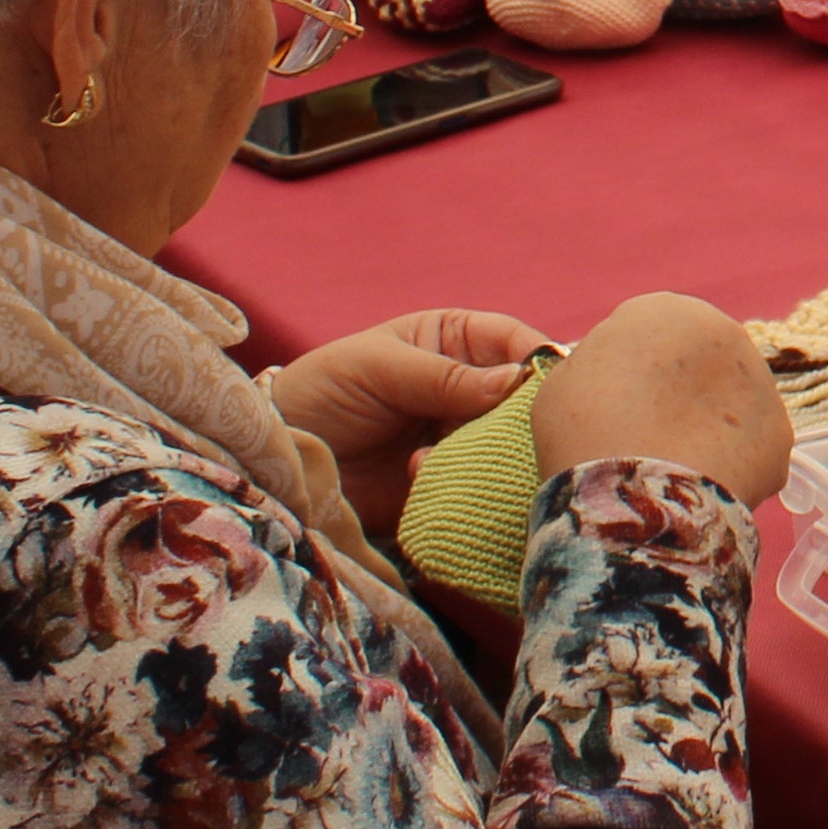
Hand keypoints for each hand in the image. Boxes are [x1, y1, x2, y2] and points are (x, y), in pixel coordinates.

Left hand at [269, 306, 558, 532]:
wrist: (280, 459)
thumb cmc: (323, 392)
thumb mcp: (379, 368)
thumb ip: (445, 376)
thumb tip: (517, 381)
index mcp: (456, 342)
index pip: (515, 343)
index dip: (538, 359)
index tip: (547, 384)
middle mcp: (469, 390)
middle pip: (523, 400)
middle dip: (517, 416)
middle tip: (500, 432)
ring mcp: (461, 439)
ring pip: (507, 445)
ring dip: (484, 453)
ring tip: (434, 456)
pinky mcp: (449, 484)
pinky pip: (480, 486)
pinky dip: (464, 484)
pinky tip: (418, 476)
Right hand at [531, 289, 794, 509]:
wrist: (633, 495)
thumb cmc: (584, 433)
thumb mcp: (566, 381)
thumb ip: (599, 365)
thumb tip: (617, 376)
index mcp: (665, 310)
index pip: (650, 336)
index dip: (632, 375)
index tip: (618, 407)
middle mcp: (724, 332)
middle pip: (699, 365)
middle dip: (680, 397)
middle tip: (649, 439)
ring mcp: (760, 384)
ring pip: (731, 405)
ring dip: (708, 429)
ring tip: (672, 470)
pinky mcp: (780, 435)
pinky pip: (750, 450)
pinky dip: (729, 469)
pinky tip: (699, 490)